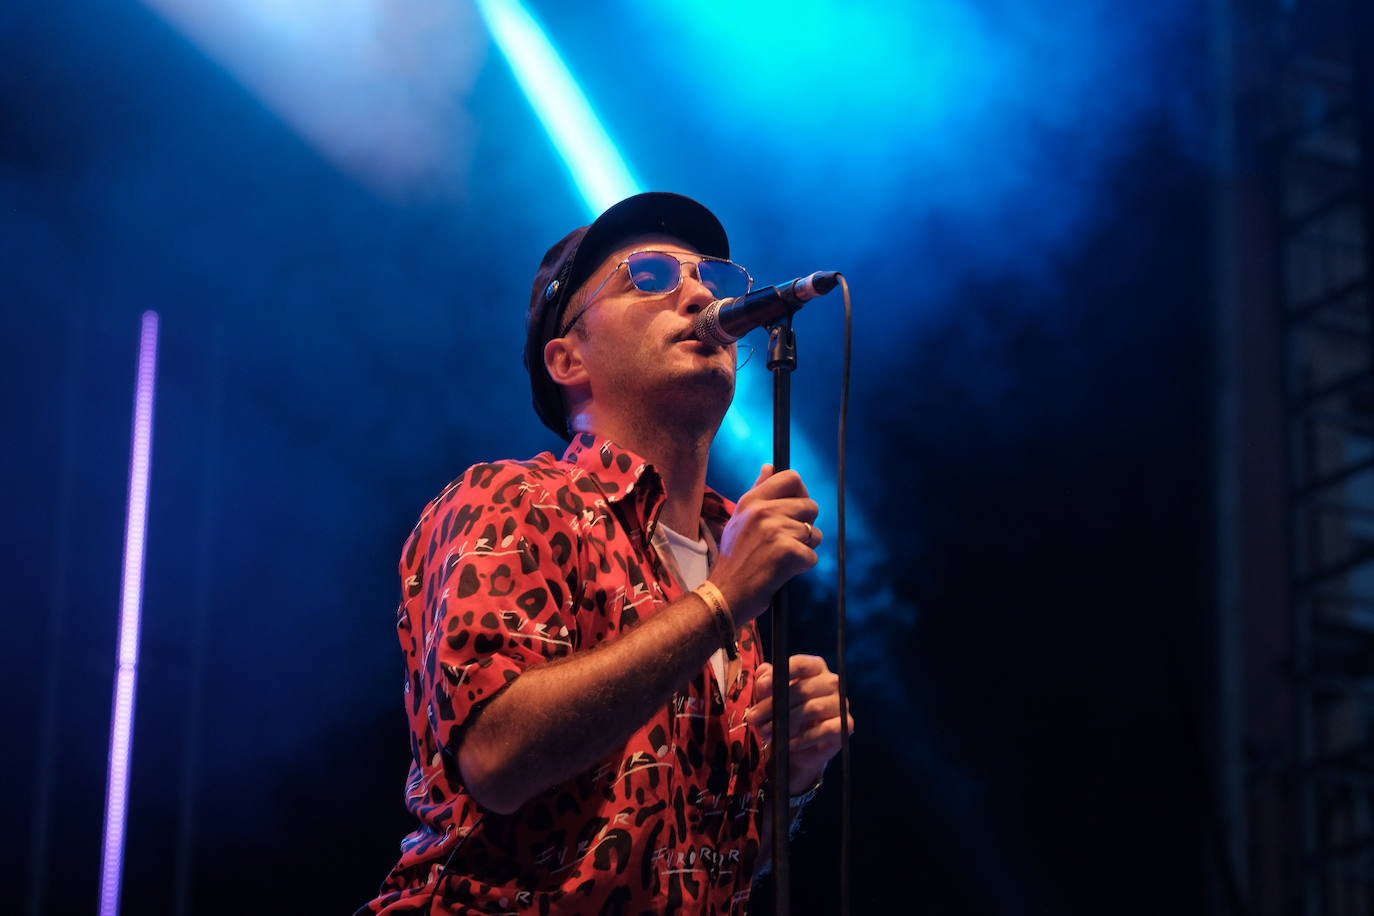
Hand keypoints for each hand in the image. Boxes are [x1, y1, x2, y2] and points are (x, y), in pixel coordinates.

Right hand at [710, 465, 821, 625]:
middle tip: (787, 542)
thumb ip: (758, 490)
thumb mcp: (740, 518)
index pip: (792, 478)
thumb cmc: (734, 559)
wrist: (725, 594)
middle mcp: (763, 511)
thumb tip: (770, 465)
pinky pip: (812, 556)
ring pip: (815, 533)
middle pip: (811, 506)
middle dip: (807, 526)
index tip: (797, 509)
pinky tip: (782, 572)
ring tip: (781, 559)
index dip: (802, 493)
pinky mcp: (786, 551)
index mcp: (752, 500)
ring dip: (804, 549)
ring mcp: (775, 530)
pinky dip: (802, 567)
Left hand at [746, 654, 853, 794]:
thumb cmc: (783, 714)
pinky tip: (789, 743)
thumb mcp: (770, 697)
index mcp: (815, 668)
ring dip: (785, 723)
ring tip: (766, 732)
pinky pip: (826, 730)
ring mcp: (841, 704)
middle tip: (754, 716)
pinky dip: (804, 738)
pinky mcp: (846, 726)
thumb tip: (763, 675)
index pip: (801, 663)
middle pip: (803, 689)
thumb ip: (766, 682)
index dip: (780, 673)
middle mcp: (831, 682)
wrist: (798, 747)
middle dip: (774, 704)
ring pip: (813, 709)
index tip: (761, 687)